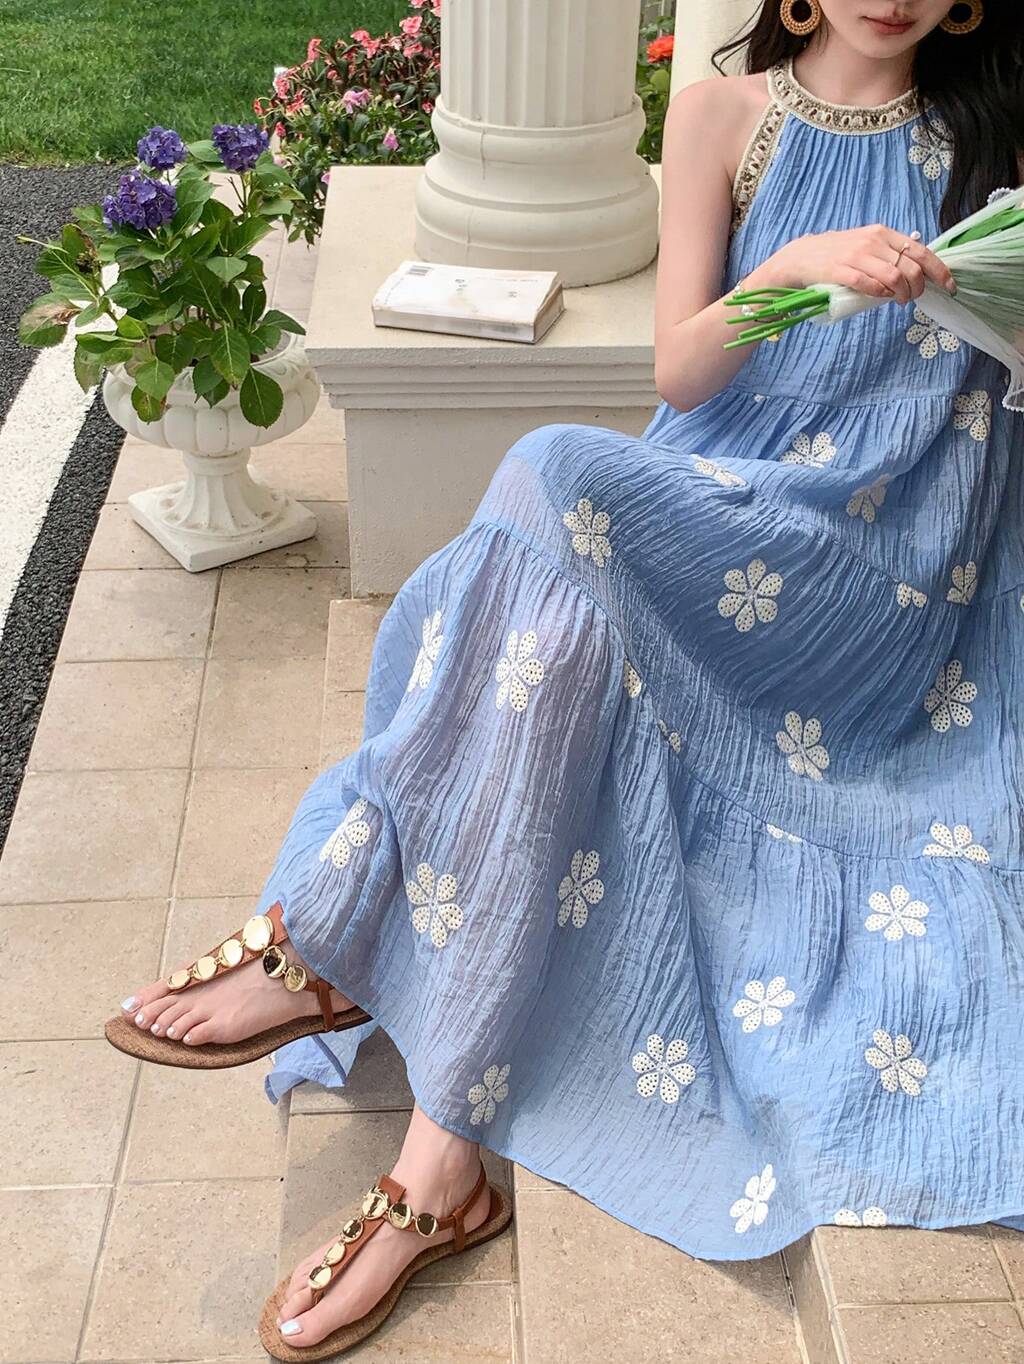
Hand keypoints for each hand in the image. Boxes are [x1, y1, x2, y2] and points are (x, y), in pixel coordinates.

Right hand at [766, 224, 956, 303]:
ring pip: (895, 278)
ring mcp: (857, 255)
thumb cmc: (837, 255)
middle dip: (918, 289)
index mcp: (884, 234)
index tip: (949, 287)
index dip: (940, 272)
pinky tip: (880, 296)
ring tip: (898, 300)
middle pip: (911, 268)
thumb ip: (889, 255)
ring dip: (902, 295)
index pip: (922, 252)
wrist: (801, 257)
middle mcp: (873, 241)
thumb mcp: (867, 246)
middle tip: (911, 298)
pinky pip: (870, 285)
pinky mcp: (841, 270)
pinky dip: (880, 294)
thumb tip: (917, 274)